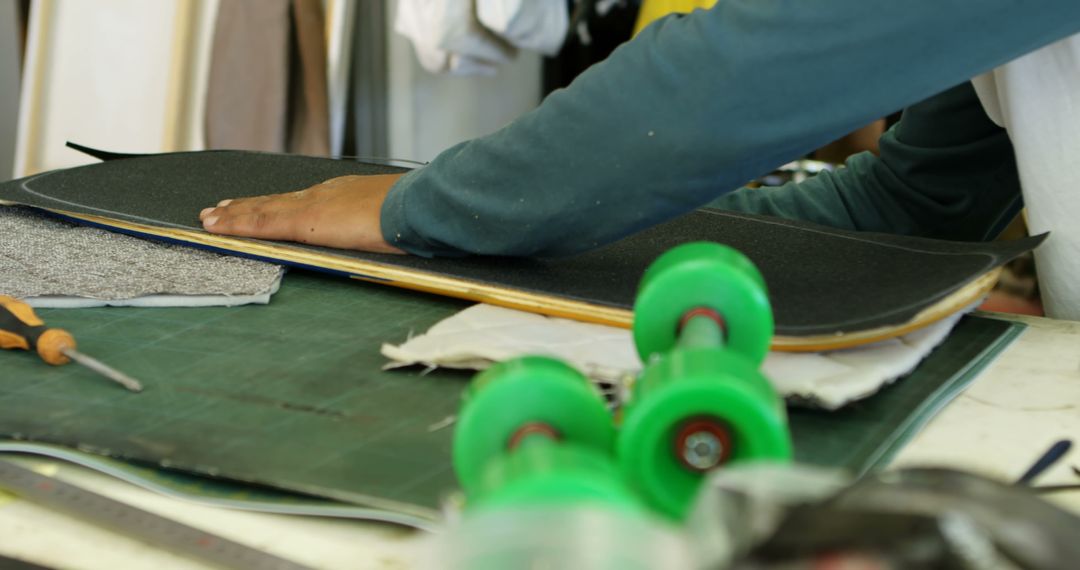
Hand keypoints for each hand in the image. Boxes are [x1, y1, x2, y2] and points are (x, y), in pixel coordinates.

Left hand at [199, 174, 405, 253]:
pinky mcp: (304, 221)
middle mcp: (321, 195)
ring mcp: (311, 206)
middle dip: (244, 208)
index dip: (273, 204)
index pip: (299, 200)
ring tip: (208, 221)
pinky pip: (261, 223)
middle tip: (215, 212)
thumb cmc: (412, 215)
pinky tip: (217, 229)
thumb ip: (381, 224)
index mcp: (342, 195)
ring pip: (261, 211)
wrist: (415, 206)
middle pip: (274, 202)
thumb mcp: (391, 218)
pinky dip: (237, 226)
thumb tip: (387, 233)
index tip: (253, 206)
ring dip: (233, 217)